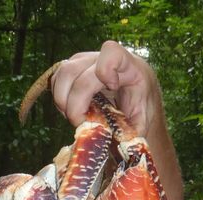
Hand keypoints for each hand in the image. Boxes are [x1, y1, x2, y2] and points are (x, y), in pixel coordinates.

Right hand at [50, 40, 183, 199]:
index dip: (105, 70)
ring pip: (63, 72)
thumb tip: (114, 143)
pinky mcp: (75, 66)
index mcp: (131, 67)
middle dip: (74, 101)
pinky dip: (60, 96)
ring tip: (75, 118)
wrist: (139, 99)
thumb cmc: (143, 111)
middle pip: (76, 70)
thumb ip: (130, 132)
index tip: (111, 88)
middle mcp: (106, 58)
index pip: (111, 52)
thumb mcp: (142, 123)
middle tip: (80, 123)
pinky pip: (58, 77)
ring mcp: (88, 59)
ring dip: (63, 99)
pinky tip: (71, 110)